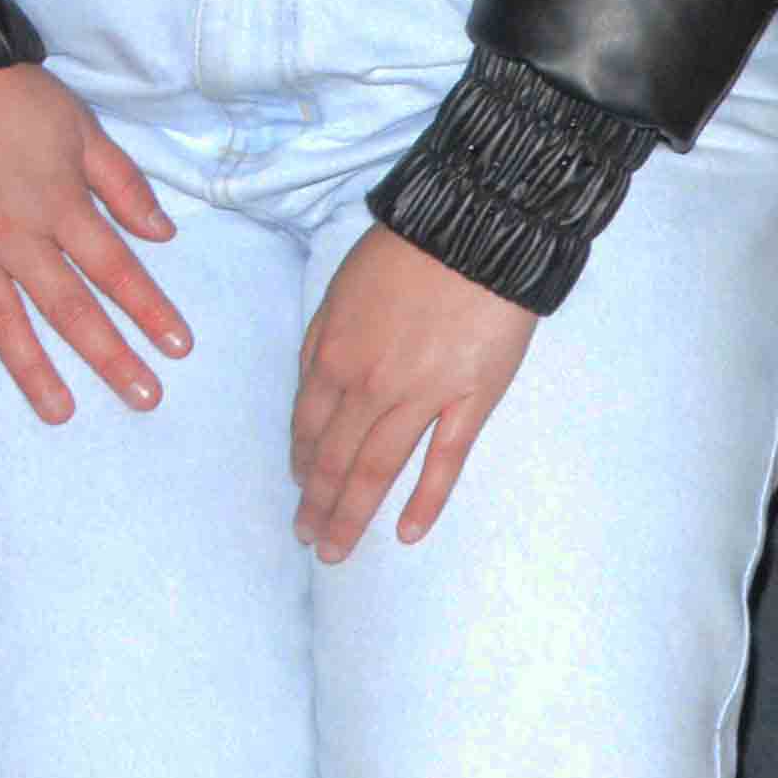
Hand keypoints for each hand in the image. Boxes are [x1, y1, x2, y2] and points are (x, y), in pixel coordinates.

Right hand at [0, 63, 188, 419]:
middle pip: (70, 308)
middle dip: (110, 356)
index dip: (151, 310)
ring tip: (60, 413)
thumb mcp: (82, 127)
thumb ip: (123, 185)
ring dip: (32, 371)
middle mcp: (14, 239)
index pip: (117, 270)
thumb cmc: (9, 96)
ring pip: (2, 322)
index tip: (178, 347)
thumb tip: (162, 233)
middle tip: (143, 398)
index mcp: (60, 207)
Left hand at [289, 226, 540, 557]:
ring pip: (378, 468)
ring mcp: (421, 396)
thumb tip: (310, 386)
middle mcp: (368, 386)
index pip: (309, 428)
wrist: (477, 228)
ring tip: (338, 549)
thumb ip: (319, 341)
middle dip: (319, 505)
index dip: (301, 465)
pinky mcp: (471, 399)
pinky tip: (408, 531)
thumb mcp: (340, 288)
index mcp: (333, 357)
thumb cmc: (407, 250)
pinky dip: (426, 499)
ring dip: (353, 513)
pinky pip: (444, 458)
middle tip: (309, 540)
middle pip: (335, 460)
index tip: (300, 492)